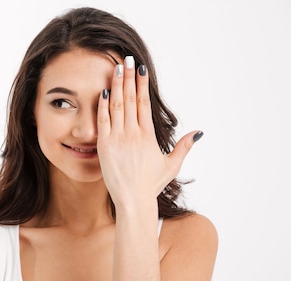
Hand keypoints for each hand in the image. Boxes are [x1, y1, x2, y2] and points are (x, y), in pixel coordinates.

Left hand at [96, 56, 201, 208]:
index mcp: (148, 136)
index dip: (142, 84)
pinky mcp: (104, 146)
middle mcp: (133, 134)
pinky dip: (103, 106)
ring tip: (115, 68)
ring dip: (115, 86)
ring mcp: (117, 139)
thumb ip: (183, 147)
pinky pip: (103, 121)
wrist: (133, 200)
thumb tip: (198, 133)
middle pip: (130, 99)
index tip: (141, 69)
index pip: (144, 103)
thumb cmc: (150, 184)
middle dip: (128, 78)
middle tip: (127, 59)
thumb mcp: (171, 165)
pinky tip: (103, 92)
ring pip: (116, 106)